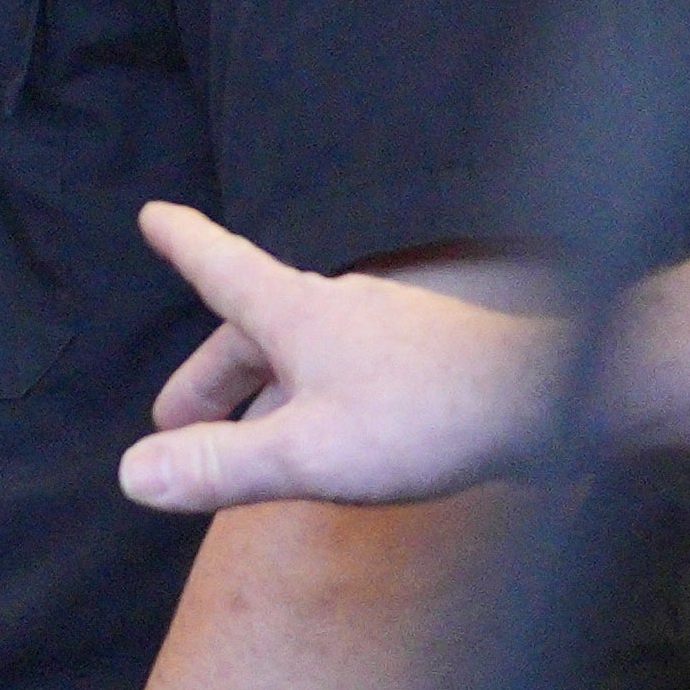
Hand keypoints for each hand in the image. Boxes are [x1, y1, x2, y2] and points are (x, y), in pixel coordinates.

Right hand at [116, 201, 570, 513]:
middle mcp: (338, 310)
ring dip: (258, 389)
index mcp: (297, 315)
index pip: (223, 269)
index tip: (154, 215)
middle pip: (251, 330)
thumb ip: (220, 465)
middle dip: (207, 374)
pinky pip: (342, 370)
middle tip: (174, 421)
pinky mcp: (422, 360)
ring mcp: (384, 332)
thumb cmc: (429, 418)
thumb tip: (132, 473)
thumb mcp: (308, 453)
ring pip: (299, 353)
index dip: (184, 245)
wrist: (556, 399)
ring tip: (241, 437)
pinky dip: (308, 396)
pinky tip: (324, 434)